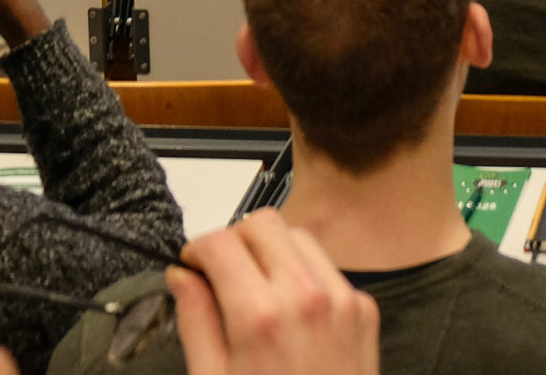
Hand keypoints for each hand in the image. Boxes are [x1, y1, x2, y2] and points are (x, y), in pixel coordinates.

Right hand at [169, 211, 380, 374]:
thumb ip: (196, 321)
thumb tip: (182, 276)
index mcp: (260, 317)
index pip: (221, 242)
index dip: (197, 250)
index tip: (190, 267)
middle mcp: (306, 296)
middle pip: (263, 223)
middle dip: (235, 241)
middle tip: (219, 275)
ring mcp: (342, 299)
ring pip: (299, 236)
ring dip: (270, 252)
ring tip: (253, 293)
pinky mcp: (364, 309)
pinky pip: (327, 268)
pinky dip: (303, 275)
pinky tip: (289, 313)